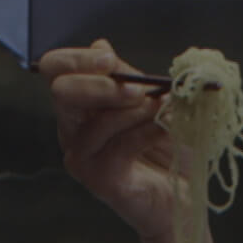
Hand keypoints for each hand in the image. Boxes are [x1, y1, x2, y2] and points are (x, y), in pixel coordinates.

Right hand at [39, 39, 185, 242]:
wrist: (186, 196)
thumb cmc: (170, 150)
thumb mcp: (152, 103)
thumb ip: (128, 79)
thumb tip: (101, 46)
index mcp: (82, 106)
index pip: (55, 70)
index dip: (77, 59)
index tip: (110, 59)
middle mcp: (74, 131)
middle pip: (61, 91)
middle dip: (100, 84)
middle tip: (138, 89)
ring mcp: (83, 158)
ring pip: (93, 123)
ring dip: (134, 111)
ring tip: (164, 110)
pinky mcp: (100, 180)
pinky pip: (117, 148)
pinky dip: (146, 132)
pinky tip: (165, 128)